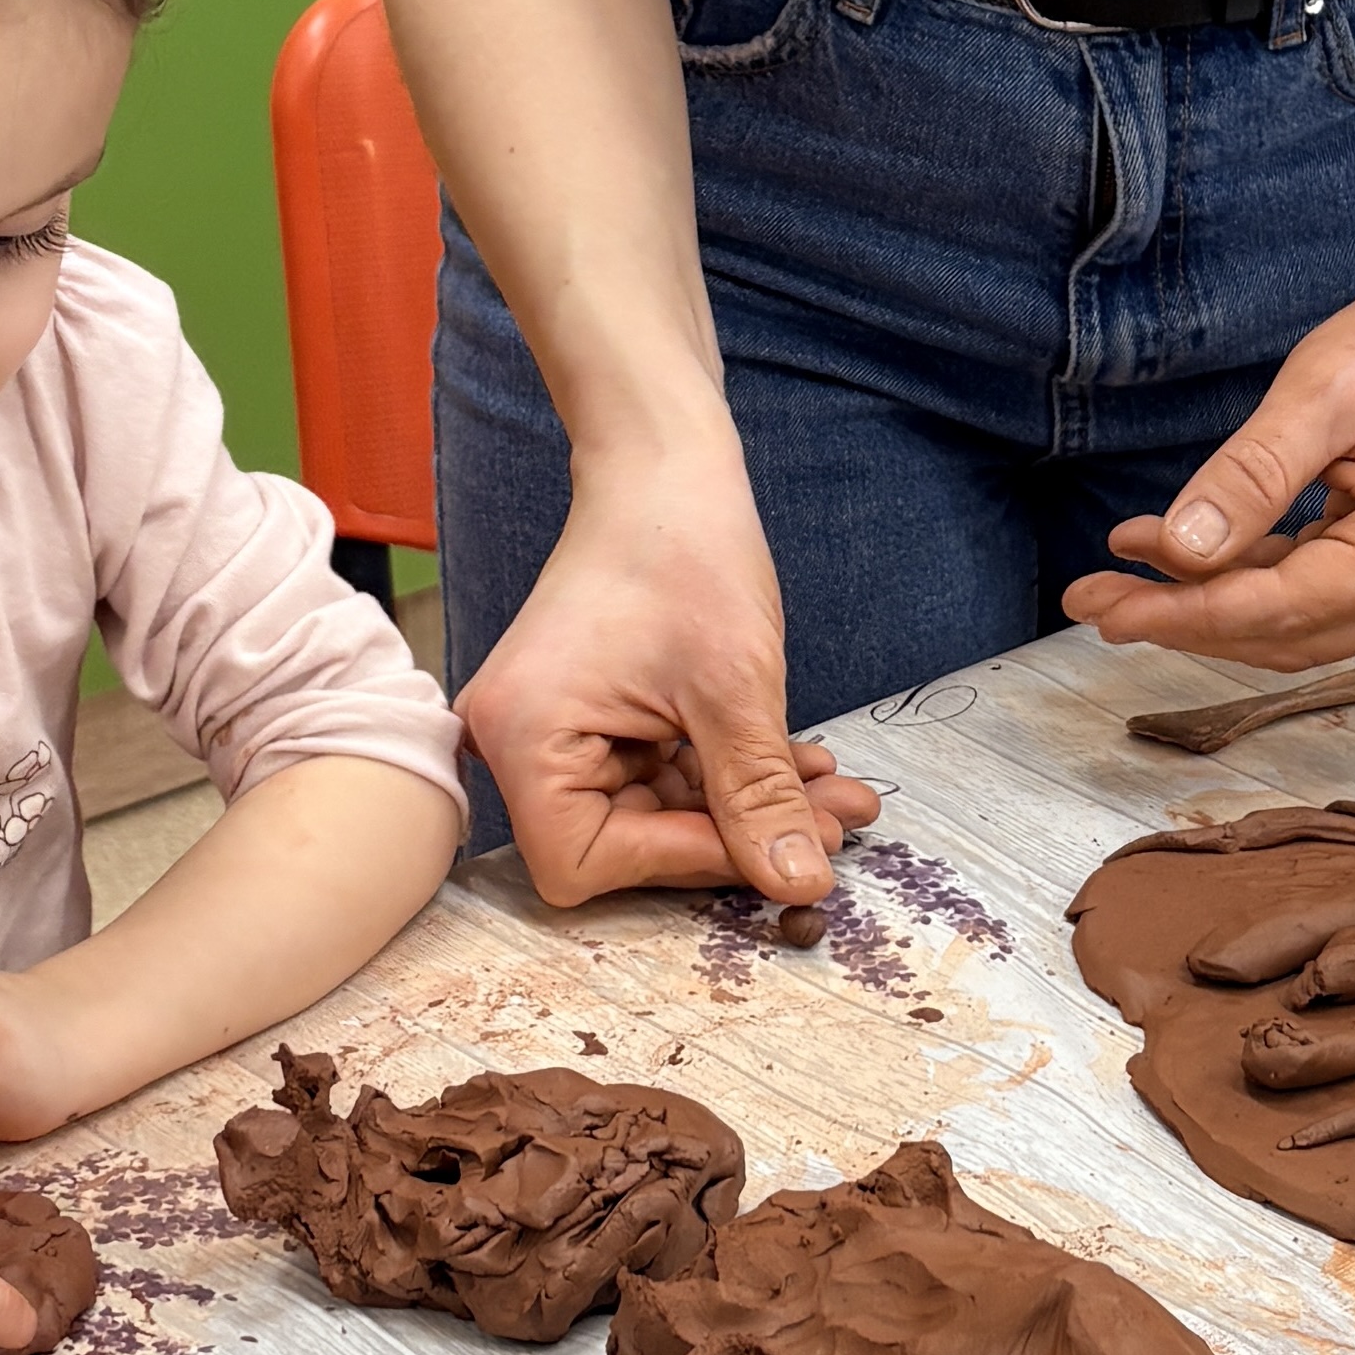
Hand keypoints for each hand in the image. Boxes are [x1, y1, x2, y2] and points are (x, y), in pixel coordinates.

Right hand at [460, 437, 879, 908]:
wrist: (665, 468)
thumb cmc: (683, 550)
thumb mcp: (735, 688)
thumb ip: (758, 797)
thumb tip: (798, 886)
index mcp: (524, 737)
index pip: (586, 862)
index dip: (684, 863)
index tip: (772, 849)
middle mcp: (518, 743)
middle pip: (624, 845)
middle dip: (736, 836)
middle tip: (831, 828)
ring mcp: (554, 731)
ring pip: (656, 813)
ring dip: (746, 808)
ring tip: (836, 796)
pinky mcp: (592, 719)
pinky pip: (659, 776)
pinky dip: (726, 775)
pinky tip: (798, 765)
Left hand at [1061, 215, 1354, 666]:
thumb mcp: (1323, 391)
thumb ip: (1251, 476)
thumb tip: (1179, 552)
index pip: (1283, 607)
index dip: (1184, 612)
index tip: (1102, 607)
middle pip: (1288, 631)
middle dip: (1185, 616)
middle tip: (1091, 597)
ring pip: (1298, 624)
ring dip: (1210, 602)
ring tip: (1124, 567)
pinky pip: (1320, 598)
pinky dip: (1250, 580)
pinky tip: (1183, 553)